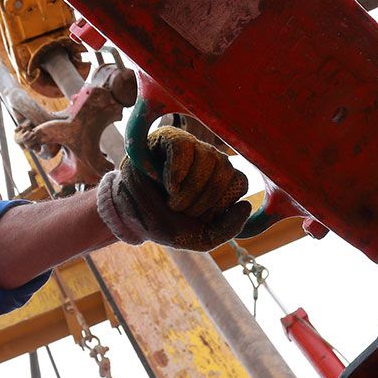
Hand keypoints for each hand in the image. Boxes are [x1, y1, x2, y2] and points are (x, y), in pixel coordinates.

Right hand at [95, 126, 249, 250]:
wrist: (132, 216)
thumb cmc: (168, 223)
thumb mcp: (200, 238)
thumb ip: (227, 229)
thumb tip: (246, 205)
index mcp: (224, 181)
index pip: (239, 182)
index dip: (218, 204)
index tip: (198, 217)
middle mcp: (212, 160)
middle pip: (225, 170)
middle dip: (200, 201)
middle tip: (179, 210)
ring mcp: (193, 147)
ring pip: (208, 159)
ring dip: (187, 190)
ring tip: (171, 198)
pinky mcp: (170, 139)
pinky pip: (184, 148)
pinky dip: (176, 172)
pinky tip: (168, 185)